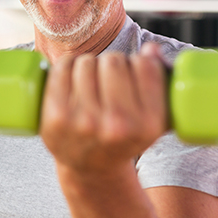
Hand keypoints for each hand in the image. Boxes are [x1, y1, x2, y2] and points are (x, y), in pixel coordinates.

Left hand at [39, 43, 168, 174]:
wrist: (91, 169)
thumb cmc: (125, 135)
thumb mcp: (153, 119)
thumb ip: (160, 83)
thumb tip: (151, 49)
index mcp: (148, 125)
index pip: (145, 66)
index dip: (140, 61)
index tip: (135, 71)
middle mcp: (117, 125)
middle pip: (114, 61)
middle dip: (112, 63)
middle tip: (109, 78)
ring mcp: (84, 122)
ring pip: (87, 62)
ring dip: (89, 64)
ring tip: (91, 80)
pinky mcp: (56, 117)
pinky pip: (62, 68)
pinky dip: (67, 64)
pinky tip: (72, 73)